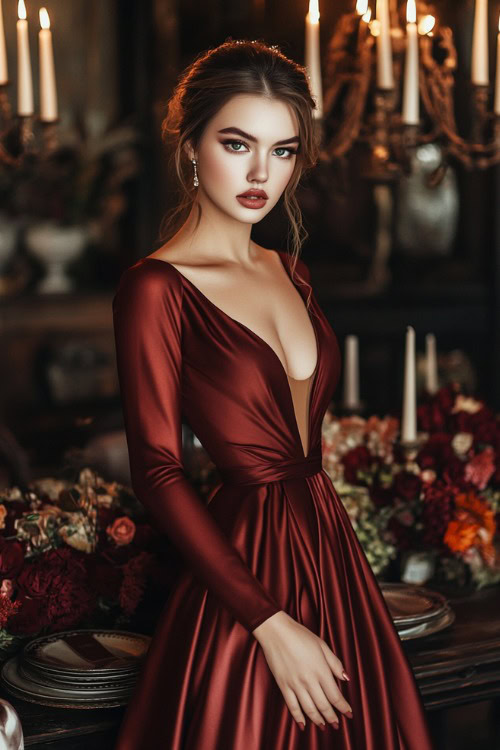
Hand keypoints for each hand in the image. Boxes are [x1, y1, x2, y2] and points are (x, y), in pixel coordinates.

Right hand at [252, 610, 352, 729]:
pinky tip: (303, 724)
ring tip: (324, 726)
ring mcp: (295, 684)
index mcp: (320, 669)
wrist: (276, 632)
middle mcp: (309, 680)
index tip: (349, 714)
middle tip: (337, 724)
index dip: (343, 707)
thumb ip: (334, 663)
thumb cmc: (300, 635)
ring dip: (318, 720)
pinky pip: (292, 706)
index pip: (335, 695)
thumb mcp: (322, 645)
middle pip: (324, 705)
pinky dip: (298, 717)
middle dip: (332, 717)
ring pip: (309, 709)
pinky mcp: (283, 685)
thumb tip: (345, 678)